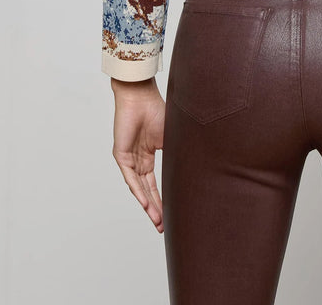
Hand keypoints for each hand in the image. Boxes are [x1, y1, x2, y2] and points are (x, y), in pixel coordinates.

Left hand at [110, 76, 165, 232]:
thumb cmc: (157, 109)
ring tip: (158, 221)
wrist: (140, 96)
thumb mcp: (173, 136)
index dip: (163, 199)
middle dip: (156, 209)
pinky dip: (138, 191)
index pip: (155, 183)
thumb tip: (199, 166)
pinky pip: (130, 178)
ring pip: (139, 188)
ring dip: (148, 205)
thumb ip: (179, 152)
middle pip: (147, 190)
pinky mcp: (121, 154)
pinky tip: (146, 204)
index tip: (172, 215)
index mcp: (150, 154)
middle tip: (163, 226)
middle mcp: (139, 159)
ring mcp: (129, 158)